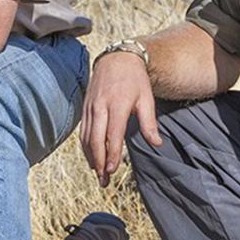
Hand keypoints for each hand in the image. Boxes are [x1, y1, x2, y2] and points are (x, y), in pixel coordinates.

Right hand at [79, 51, 162, 186]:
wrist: (116, 59)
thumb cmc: (134, 80)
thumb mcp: (146, 98)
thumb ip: (149, 123)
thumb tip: (157, 144)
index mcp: (117, 104)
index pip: (112, 134)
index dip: (112, 153)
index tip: (112, 170)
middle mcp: (100, 107)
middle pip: (95, 139)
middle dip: (99, 162)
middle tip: (104, 181)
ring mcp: (90, 107)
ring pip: (86, 137)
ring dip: (91, 158)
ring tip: (99, 175)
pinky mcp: (85, 108)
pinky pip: (82, 131)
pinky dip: (85, 147)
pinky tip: (92, 159)